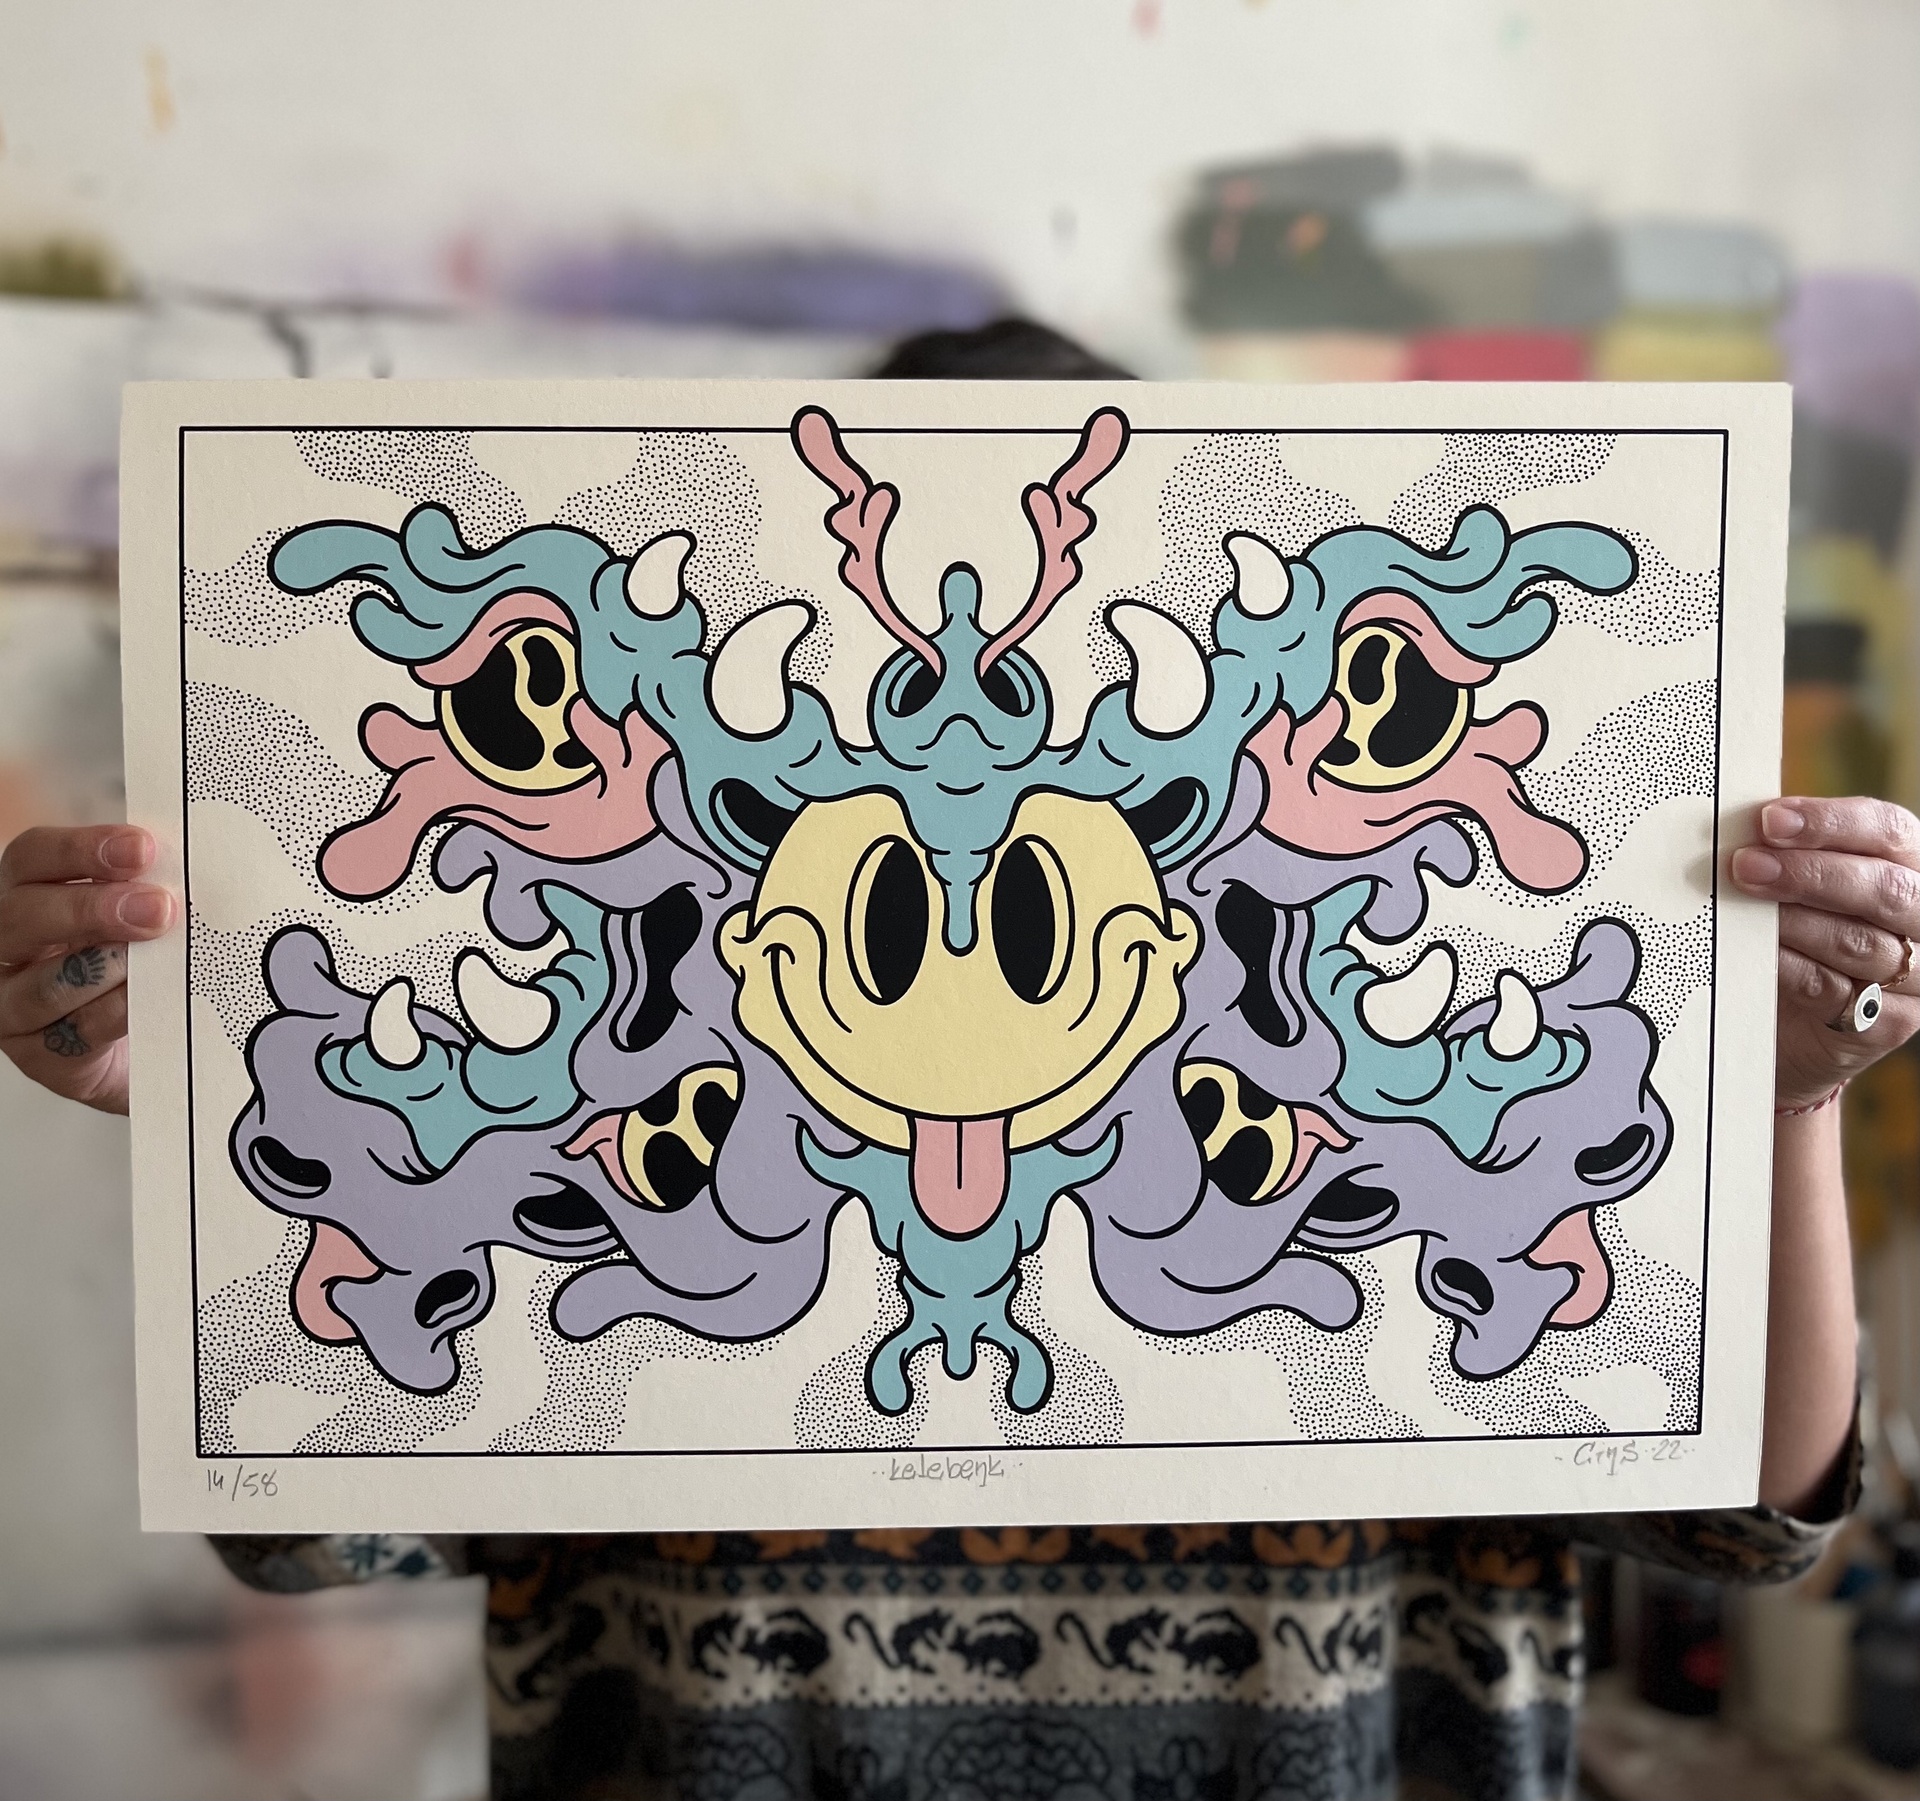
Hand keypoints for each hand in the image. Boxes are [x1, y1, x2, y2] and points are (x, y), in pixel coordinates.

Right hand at [0, 826, 179, 1113]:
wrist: (158, 1046)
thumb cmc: (148, 968)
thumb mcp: (147, 919)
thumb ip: (153, 892)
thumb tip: (197, 864)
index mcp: (34, 895)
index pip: (34, 857)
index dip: (81, 848)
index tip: (142, 847)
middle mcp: (12, 948)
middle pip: (22, 916)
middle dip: (90, 908)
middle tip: (158, 908)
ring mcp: (16, 1005)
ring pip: (41, 984)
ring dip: (102, 966)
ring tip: (149, 958)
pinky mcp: (40, 1056)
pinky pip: (71, 1032)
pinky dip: (112, 1013)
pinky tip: (145, 1002)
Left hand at [1732, 797, 1919, 1109]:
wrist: (1798, 1017)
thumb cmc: (1801, 930)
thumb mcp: (1802, 886)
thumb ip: (1785, 854)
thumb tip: (1732, 826)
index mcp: (1909, 865)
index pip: (1887, 830)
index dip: (1830, 821)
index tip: (1770, 819)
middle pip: (1883, 889)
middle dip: (1809, 874)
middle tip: (1746, 865)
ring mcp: (1915, 975)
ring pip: (1859, 943)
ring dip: (1795, 923)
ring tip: (1741, 908)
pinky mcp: (1888, 1022)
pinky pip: (1835, 991)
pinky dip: (1790, 969)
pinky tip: (1756, 954)